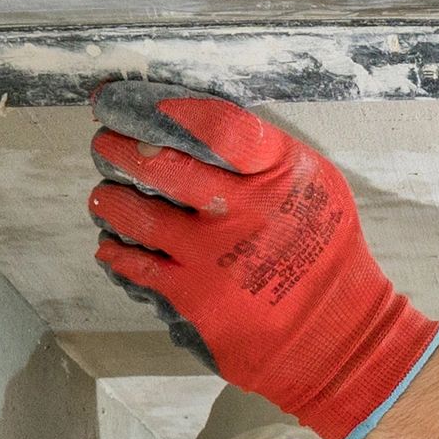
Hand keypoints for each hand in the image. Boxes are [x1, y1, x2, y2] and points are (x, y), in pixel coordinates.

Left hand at [86, 83, 438, 438]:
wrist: (334, 333)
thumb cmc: (327, 253)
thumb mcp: (317, 189)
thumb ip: (267, 159)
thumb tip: (204, 127)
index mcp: (278, 175)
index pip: (219, 126)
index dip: (176, 109)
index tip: (147, 105)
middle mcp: (242, 211)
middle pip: (161, 164)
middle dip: (121, 148)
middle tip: (104, 144)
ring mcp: (212, 255)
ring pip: (136, 214)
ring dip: (111, 200)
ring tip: (104, 196)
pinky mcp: (193, 295)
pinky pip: (136, 265)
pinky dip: (117, 252)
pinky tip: (110, 245)